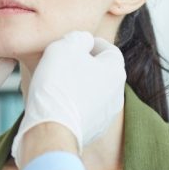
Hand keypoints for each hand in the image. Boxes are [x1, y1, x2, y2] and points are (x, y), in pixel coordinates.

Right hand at [11, 31, 125, 166]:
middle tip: (61, 62)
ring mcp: (106, 116)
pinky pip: (83, 111)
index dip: (90, 43)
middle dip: (83, 65)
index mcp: (116, 71)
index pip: (109, 49)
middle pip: (101, 71)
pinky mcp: (92, 131)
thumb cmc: (58, 85)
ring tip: (56, 83)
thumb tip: (84, 41)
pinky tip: (56, 103)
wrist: (51, 130)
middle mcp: (117, 94)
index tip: (73, 44)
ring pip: (92, 92)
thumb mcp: (65, 47)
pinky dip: (73, 104)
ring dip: (78, 85)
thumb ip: (78, 38)